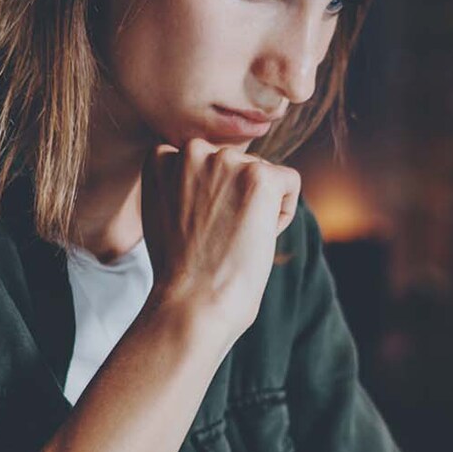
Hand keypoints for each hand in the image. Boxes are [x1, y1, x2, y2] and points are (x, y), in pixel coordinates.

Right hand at [139, 137, 300, 343]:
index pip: (207, 162)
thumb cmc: (179, 270)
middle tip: (218, 238)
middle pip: (237, 164)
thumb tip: (211, 174)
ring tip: (234, 240)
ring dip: (258, 207)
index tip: (199, 229)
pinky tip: (257, 237)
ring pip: (263, 173)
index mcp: (164, 156)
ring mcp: (227, 161)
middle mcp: (193, 150)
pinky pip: (290, 182)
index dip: (209, 198)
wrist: (193, 301)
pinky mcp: (260, 177)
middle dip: (236, 199)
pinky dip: (282, 213)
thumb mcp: (162, 211)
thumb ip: (180, 182)